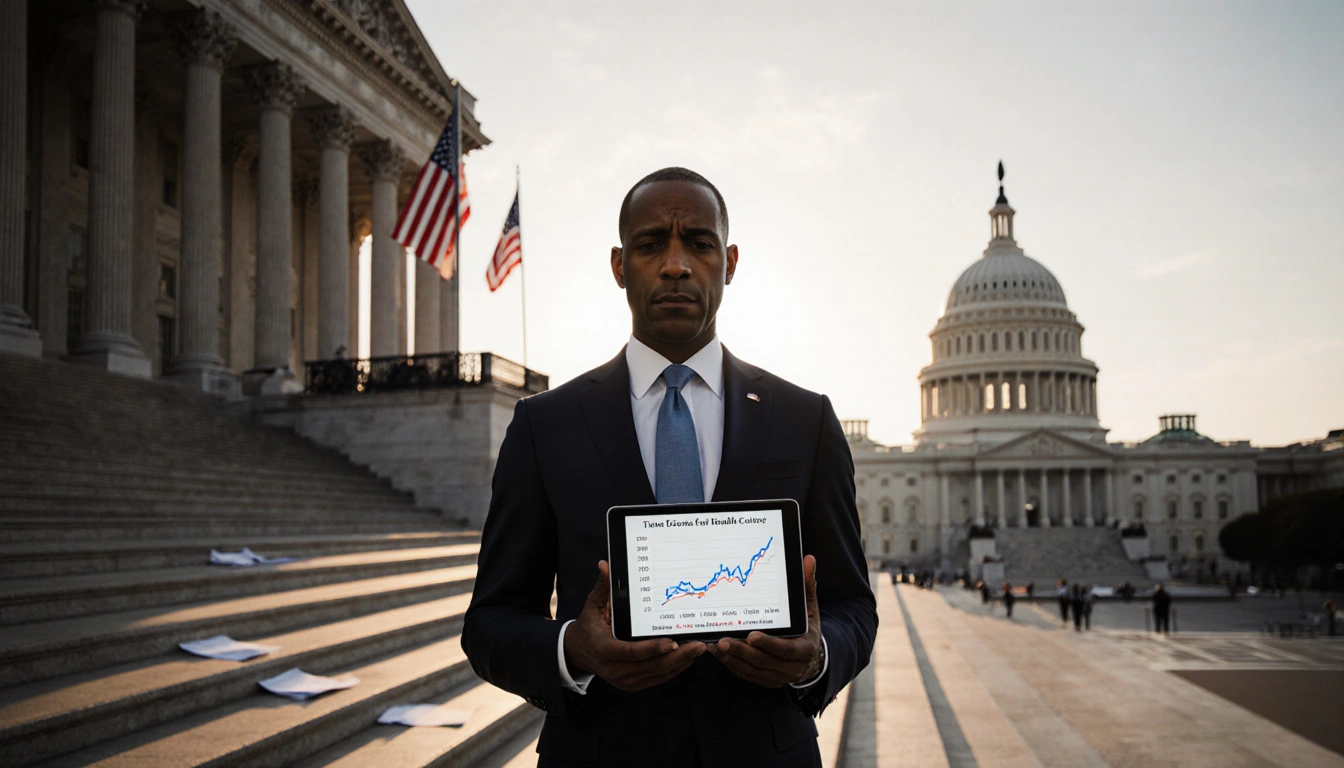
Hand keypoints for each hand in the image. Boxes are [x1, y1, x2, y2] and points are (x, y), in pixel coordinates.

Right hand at [564, 560, 704, 691]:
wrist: (579, 651)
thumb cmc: (589, 626)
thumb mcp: (593, 605)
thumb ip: (603, 587)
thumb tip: (605, 566)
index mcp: (605, 649)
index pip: (632, 652)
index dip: (654, 648)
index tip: (673, 642)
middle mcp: (615, 669)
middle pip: (652, 666)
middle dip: (678, 656)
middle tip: (698, 644)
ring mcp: (625, 680)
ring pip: (658, 674)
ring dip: (680, 663)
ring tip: (698, 649)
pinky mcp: (633, 684)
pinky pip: (658, 678)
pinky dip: (674, 669)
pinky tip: (687, 658)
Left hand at [707, 554, 822, 687]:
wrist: (812, 659)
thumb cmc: (807, 628)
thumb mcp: (811, 608)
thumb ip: (807, 586)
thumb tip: (808, 560)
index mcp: (805, 649)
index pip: (786, 650)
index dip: (769, 644)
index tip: (751, 635)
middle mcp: (791, 668)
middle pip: (763, 661)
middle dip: (742, 651)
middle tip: (722, 640)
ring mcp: (777, 676)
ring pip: (751, 670)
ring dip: (732, 658)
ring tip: (714, 645)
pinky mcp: (764, 680)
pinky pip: (745, 673)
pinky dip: (730, 663)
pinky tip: (717, 652)